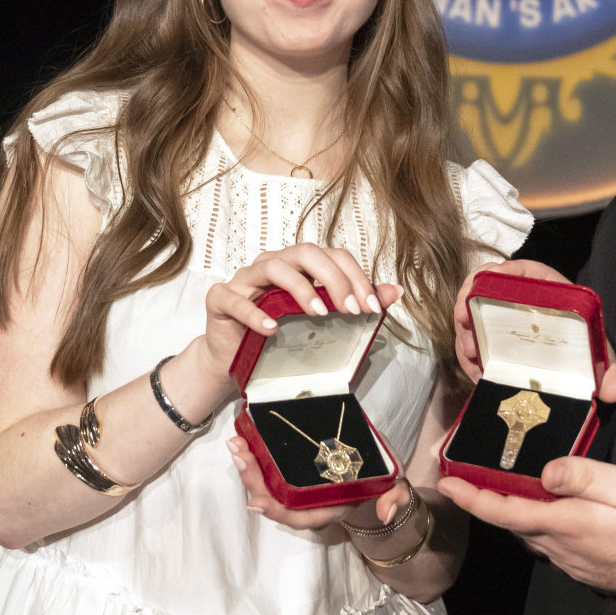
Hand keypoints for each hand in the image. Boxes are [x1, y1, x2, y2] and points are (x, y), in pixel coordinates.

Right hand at [202, 243, 402, 376]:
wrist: (233, 361)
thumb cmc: (278, 337)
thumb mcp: (321, 321)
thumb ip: (354, 302)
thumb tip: (394, 291)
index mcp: (299, 265)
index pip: (332, 256)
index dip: (356, 277)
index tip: (372, 308)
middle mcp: (273, 264)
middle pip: (305, 253)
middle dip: (333, 279)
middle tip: (351, 310)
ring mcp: (245, 279)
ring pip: (273, 266)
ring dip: (299, 288)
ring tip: (318, 314)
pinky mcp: (220, 299)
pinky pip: (236, 299)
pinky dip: (255, 313)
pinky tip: (272, 329)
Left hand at [228, 436, 400, 532]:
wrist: (378, 473)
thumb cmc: (383, 480)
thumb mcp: (394, 486)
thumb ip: (395, 498)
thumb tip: (386, 511)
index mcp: (330, 508)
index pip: (301, 517)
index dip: (278, 512)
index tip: (256, 502)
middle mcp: (310, 501)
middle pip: (276, 500)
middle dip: (254, 482)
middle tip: (238, 455)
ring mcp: (301, 486)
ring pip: (269, 485)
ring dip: (249, 468)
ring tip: (235, 445)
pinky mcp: (296, 470)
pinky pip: (271, 470)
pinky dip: (256, 458)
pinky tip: (244, 442)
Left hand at [438, 458, 615, 598]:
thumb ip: (582, 476)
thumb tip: (543, 472)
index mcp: (566, 523)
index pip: (506, 511)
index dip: (473, 498)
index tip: (445, 484)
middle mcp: (561, 549)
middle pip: (516, 525)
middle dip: (492, 502)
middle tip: (475, 477)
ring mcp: (574, 564)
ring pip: (533, 537)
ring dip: (518, 515)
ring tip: (511, 489)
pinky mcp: (588, 572)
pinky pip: (553, 548)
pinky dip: (542, 527)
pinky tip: (554, 512)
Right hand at [453, 260, 615, 402]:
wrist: (575, 371)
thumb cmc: (585, 351)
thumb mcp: (598, 356)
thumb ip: (610, 369)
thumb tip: (614, 388)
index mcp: (544, 289)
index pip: (519, 270)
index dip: (499, 271)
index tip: (486, 280)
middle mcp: (517, 301)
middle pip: (483, 290)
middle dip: (468, 302)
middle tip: (464, 321)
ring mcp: (499, 322)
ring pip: (472, 319)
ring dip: (465, 335)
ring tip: (471, 355)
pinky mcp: (489, 343)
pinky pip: (472, 344)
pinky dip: (469, 358)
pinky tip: (477, 373)